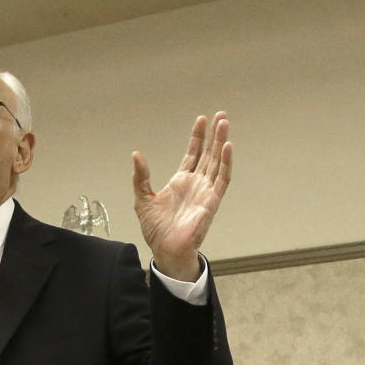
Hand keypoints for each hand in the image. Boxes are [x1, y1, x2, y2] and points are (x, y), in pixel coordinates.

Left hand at [132, 112, 231, 281]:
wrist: (165, 250)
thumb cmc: (156, 230)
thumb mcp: (142, 199)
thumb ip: (141, 177)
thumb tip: (136, 154)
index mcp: (181, 182)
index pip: (193, 154)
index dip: (197, 137)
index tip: (201, 119)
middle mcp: (196, 184)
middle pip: (208, 154)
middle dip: (214, 134)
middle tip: (220, 115)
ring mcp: (205, 191)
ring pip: (217, 162)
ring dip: (222, 142)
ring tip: (224, 123)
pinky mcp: (212, 201)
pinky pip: (222, 179)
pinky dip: (226, 163)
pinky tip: (227, 147)